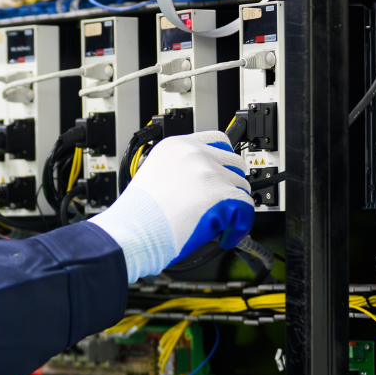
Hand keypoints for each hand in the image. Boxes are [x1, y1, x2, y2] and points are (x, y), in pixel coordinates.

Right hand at [90, 131, 254, 282]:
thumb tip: (202, 184)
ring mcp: (207, 172)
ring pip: (241, 187)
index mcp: (175, 146)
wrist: (129, 234)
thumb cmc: (135, 216)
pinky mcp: (219, 193)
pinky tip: (222, 234)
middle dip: (229, 186)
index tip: (222, 175)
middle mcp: (193, 154)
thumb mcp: (153, 176)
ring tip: (211, 222)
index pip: (217, 140)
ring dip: (231, 207)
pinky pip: (245, 208)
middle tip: (217, 205)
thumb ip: (180, 171)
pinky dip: (239, 225)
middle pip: (234, 163)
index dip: (223, 161)